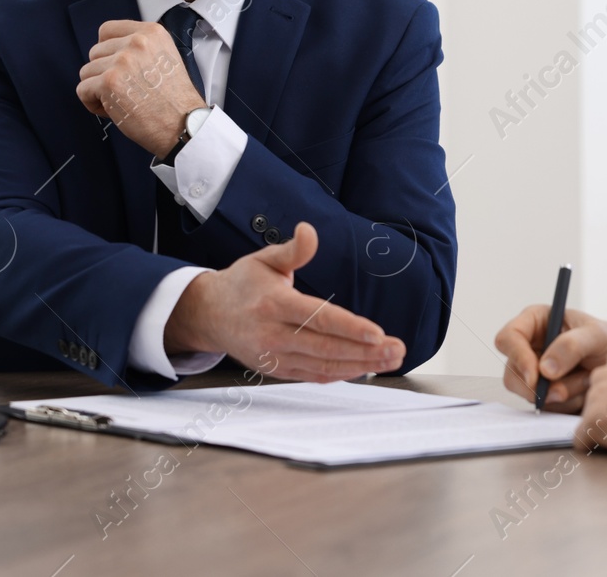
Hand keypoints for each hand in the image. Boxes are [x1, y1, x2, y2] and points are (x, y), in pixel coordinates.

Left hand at [76, 19, 206, 157]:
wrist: (183, 125)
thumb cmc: (176, 100)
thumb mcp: (165, 57)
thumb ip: (140, 48)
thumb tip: (111, 50)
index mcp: (152, 33)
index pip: (107, 29)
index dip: (107, 50)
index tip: (115, 65)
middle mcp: (137, 42)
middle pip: (95, 52)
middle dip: (104, 73)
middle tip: (126, 89)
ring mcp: (122, 61)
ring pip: (87, 72)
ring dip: (98, 89)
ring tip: (122, 100)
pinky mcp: (109, 82)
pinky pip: (82, 90)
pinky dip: (93, 104)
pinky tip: (113, 109)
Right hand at [164, 221, 404, 381]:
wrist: (208, 314)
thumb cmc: (242, 283)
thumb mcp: (264, 258)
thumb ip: (293, 250)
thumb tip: (309, 230)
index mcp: (273, 304)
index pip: (318, 318)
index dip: (350, 328)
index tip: (378, 333)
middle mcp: (273, 334)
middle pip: (326, 347)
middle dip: (366, 351)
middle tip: (397, 349)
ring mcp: (274, 356)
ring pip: (323, 366)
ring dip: (360, 365)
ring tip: (391, 359)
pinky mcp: (277, 370)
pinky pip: (314, 375)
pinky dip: (341, 373)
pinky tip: (364, 367)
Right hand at [494, 304, 606, 411]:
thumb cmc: (606, 338)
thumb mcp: (596, 335)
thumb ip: (572, 346)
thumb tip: (545, 369)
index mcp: (534, 322)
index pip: (508, 338)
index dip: (517, 357)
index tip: (536, 376)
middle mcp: (528, 347)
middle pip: (512, 374)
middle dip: (540, 387)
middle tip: (566, 390)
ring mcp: (533, 373)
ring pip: (528, 394)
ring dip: (560, 395)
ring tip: (586, 381)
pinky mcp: (542, 393)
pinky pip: (544, 406)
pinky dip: (565, 405)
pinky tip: (583, 392)